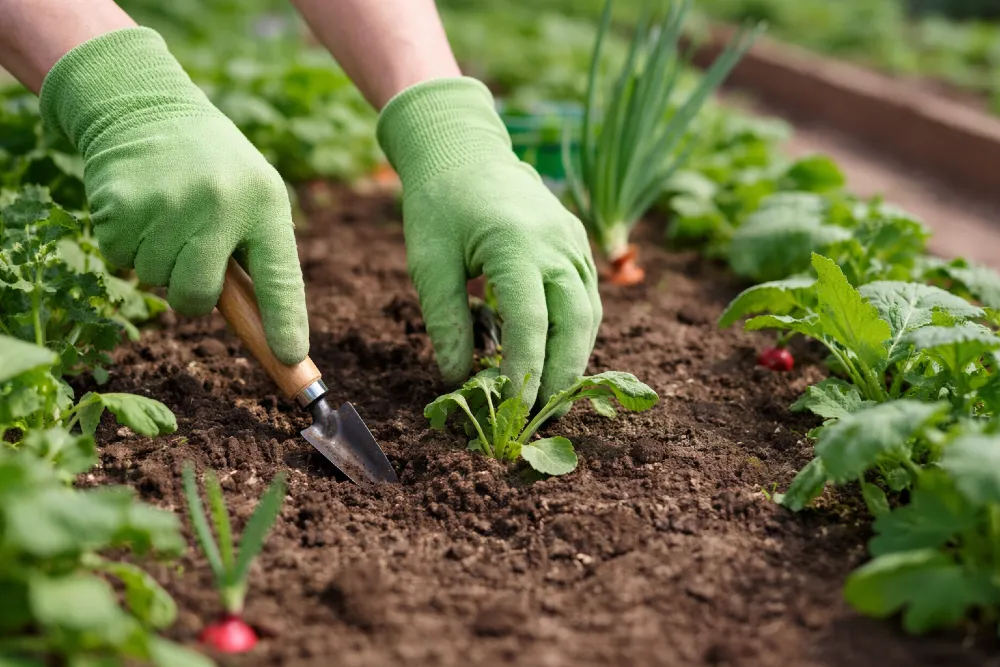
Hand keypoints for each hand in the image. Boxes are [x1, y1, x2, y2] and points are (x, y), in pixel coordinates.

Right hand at [39, 28, 307, 363]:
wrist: (146, 107)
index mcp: (264, 203)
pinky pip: (119, 258)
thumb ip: (257, 255)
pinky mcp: (121, 202)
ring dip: (154, 262)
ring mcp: (169, 202)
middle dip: (190, 294)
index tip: (291, 359)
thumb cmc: (214, 167)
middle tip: (190, 260)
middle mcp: (221, 203)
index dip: (284, 323)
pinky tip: (139, 209)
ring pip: (153, 280)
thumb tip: (269, 335)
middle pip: (197, 296)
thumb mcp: (252, 195)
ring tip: (166, 218)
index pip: (280, 278)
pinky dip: (124, 244)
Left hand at [377, 78, 601, 407]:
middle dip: (563, 375)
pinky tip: (557, 356)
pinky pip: (586, 295)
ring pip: (589, 313)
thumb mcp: (429, 262)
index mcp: (517, 244)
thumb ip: (446, 322)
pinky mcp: (576, 242)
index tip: (512, 409)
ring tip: (553, 396)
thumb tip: (456, 379)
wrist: (462, 148)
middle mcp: (557, 243)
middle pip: (577, 323)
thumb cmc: (438, 203)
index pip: (531, 323)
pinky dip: (576, 331)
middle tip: (544, 415)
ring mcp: (573, 241)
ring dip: (575, 357)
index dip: (524, 372)